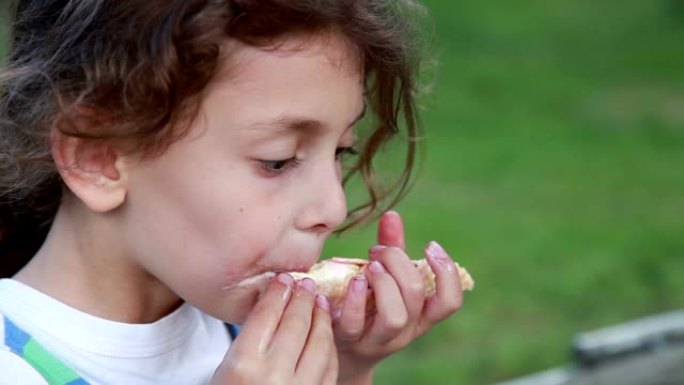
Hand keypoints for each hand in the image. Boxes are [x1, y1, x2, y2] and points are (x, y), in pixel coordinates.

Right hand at [211, 274, 337, 384]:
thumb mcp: (226, 369)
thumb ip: (250, 338)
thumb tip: (274, 297)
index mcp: (243, 365)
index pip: (266, 315)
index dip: (278, 291)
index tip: (283, 278)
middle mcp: (272, 377)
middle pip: (295, 323)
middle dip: (301, 297)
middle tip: (304, 282)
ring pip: (318, 342)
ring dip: (320, 317)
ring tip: (317, 300)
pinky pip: (329, 366)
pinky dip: (328, 343)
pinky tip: (323, 330)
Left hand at [332, 211, 463, 384]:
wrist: (339, 352)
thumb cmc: (367, 307)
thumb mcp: (384, 280)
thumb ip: (391, 249)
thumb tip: (392, 215)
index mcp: (421, 316)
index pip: (450, 301)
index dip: (446, 272)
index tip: (429, 245)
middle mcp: (405, 330)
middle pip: (415, 295)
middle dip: (397, 262)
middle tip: (376, 251)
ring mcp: (378, 340)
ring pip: (394, 316)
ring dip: (382, 282)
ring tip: (367, 267)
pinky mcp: (349, 341)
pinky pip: (355, 323)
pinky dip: (353, 298)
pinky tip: (349, 280)